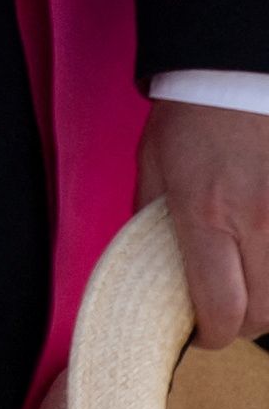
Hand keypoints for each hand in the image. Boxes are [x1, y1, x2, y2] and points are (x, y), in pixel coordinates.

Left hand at [137, 98, 268, 347]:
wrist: (237, 74)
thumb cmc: (189, 118)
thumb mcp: (152, 169)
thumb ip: (151, 222)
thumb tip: (153, 271)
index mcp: (206, 213)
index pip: (221, 306)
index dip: (211, 334)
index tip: (200, 333)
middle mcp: (257, 220)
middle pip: (265, 314)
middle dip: (241, 324)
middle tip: (222, 312)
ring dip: (267, 300)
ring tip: (245, 283)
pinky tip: (262, 259)